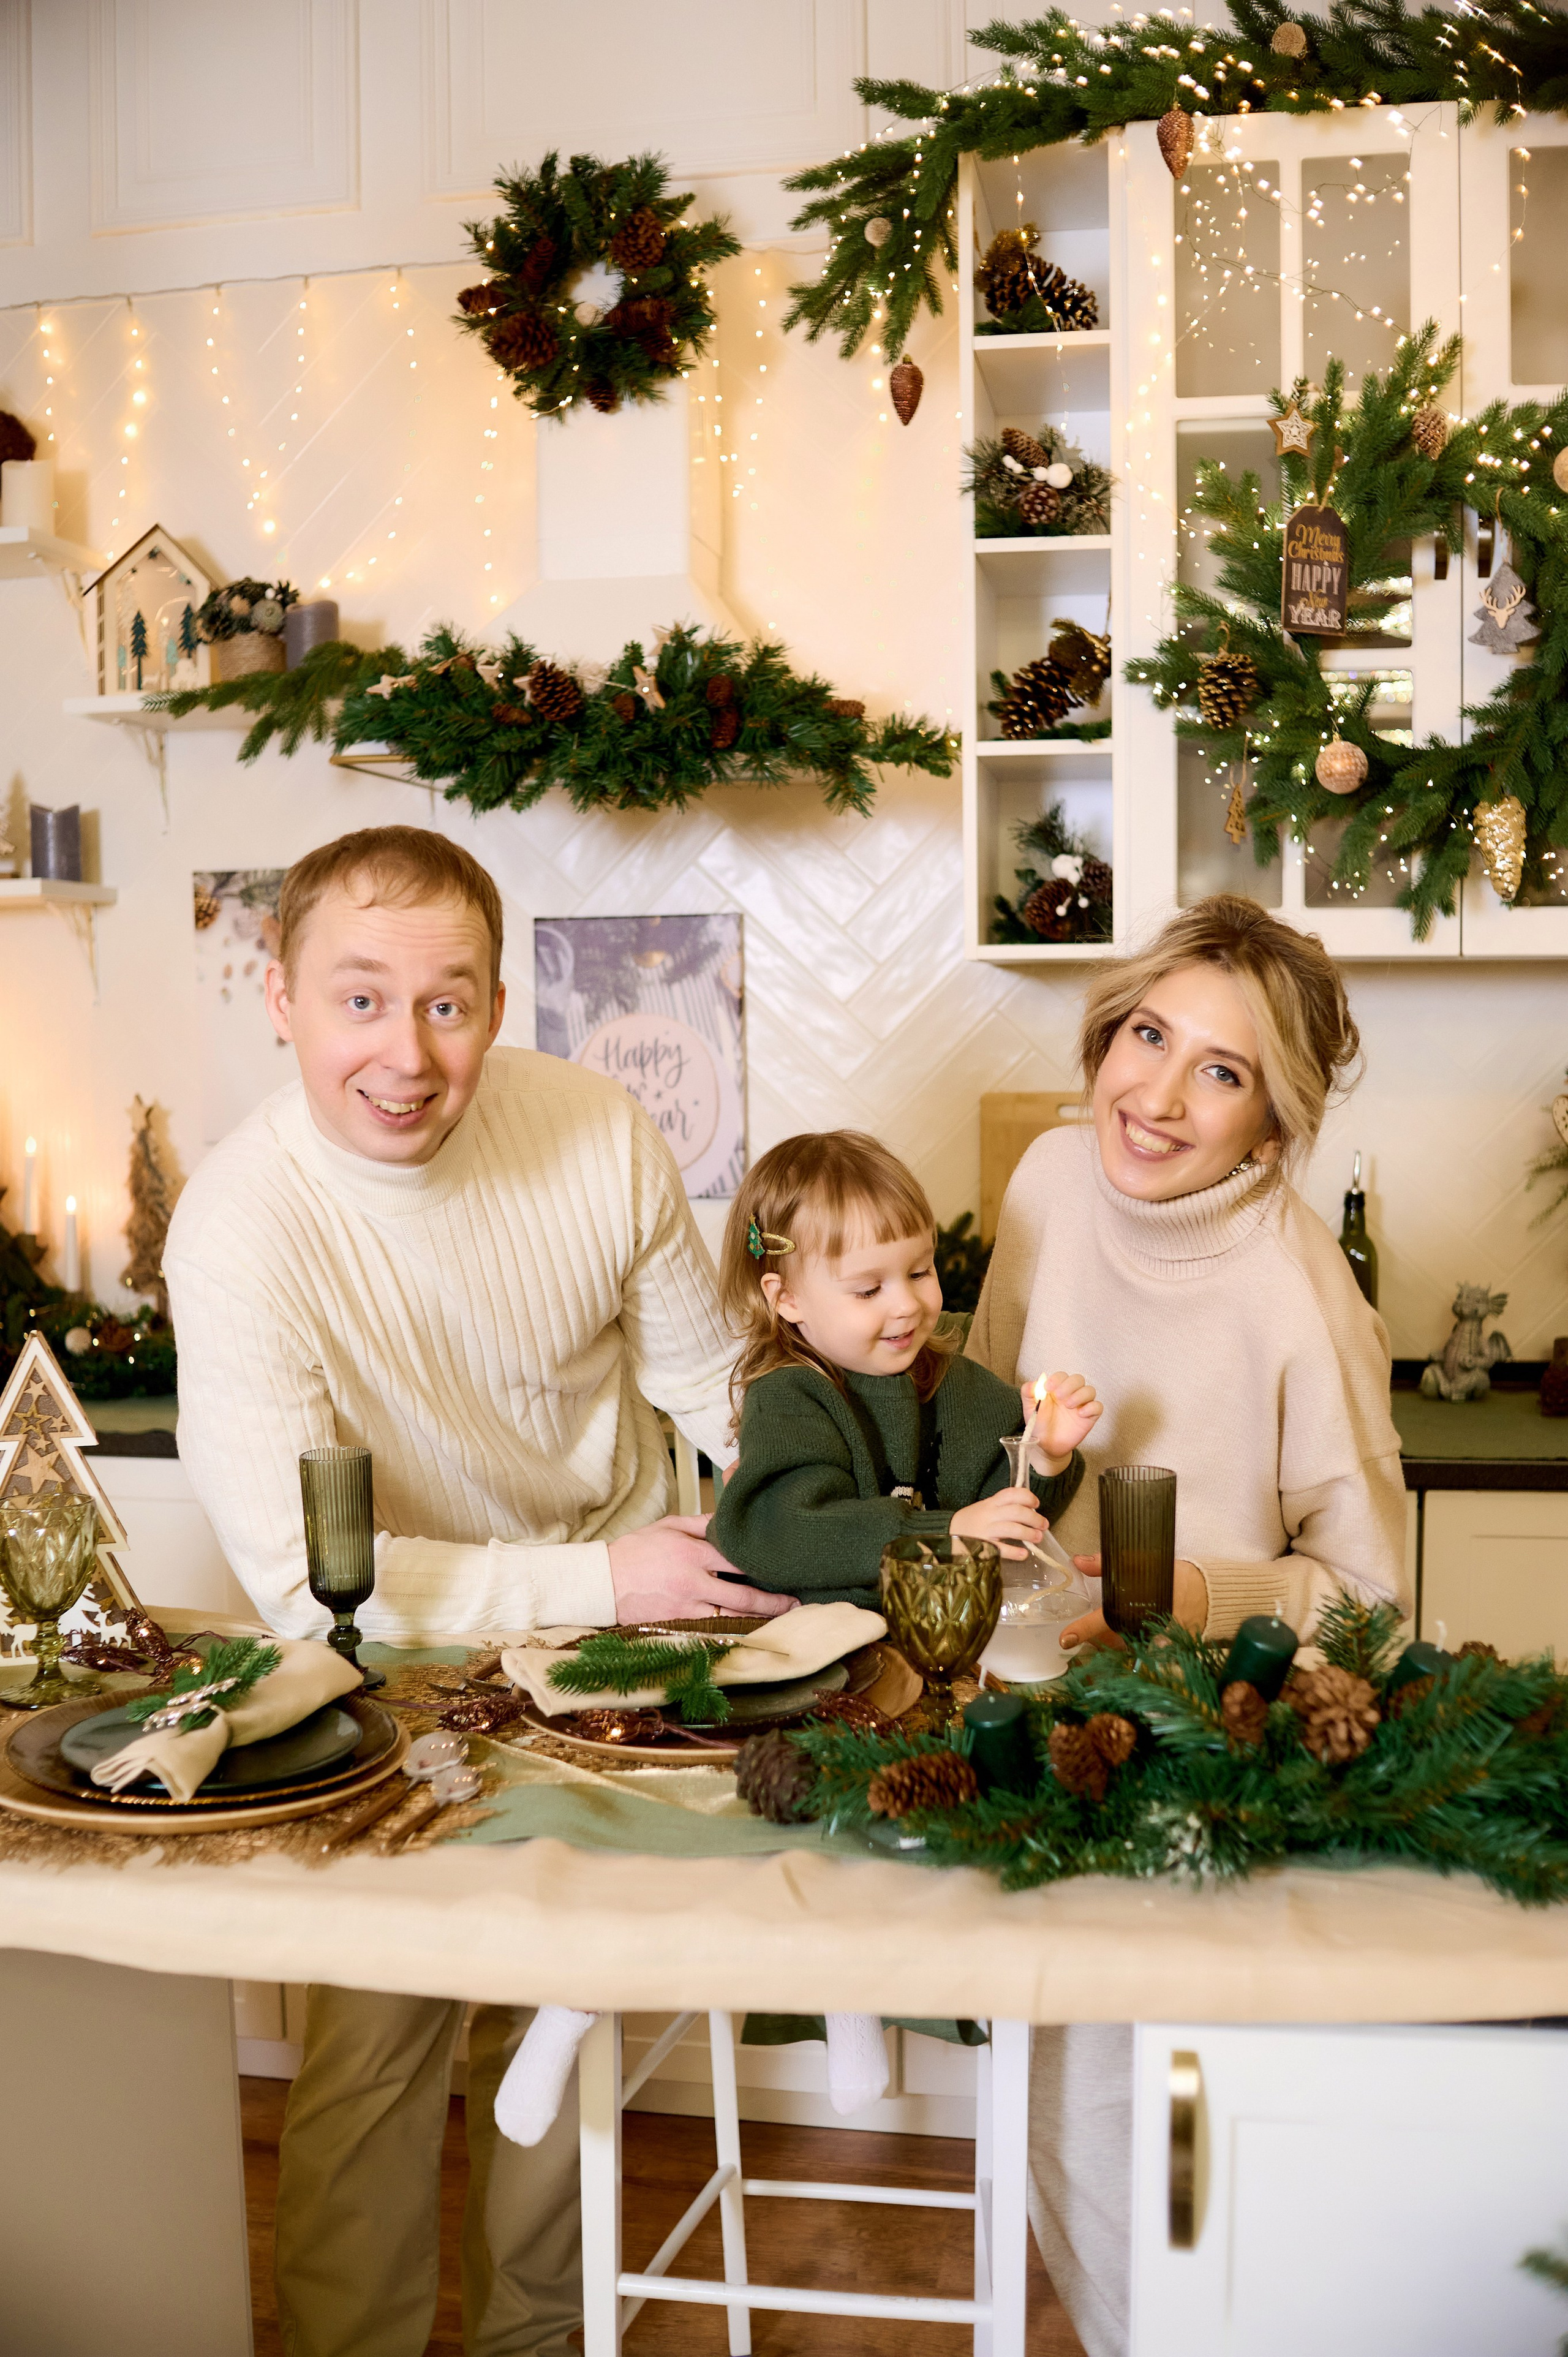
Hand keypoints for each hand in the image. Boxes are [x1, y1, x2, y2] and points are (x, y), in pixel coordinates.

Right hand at [607, 1515, 797, 1623]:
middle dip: (772, 1602)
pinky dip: (731, 1631)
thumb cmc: (634, 1551)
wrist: (601, 1582)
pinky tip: (749, 1632)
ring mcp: (685, 1607)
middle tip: (795, 1603)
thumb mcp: (667, 1526)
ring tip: (780, 1621)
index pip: (738, 1560)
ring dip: (757, 1621)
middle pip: (742, 1596)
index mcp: (692, 1553)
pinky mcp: (676, 1625)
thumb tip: (727, 1519)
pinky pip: (711, 1630)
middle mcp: (693, 1582)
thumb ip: (700, 1523)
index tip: (784, 1568)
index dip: (764, 1565)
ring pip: (730, 1618)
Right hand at [950, 1487, 1045, 1561]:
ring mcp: (986, 1531)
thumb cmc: (971, 1521)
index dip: (1027, 1497)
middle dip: (1034, 1518)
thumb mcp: (985, 1508)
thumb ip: (1003, 1507)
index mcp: (991, 1503)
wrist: (947, 1534)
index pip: (1011, 1494)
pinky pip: (1001, 1549)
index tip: (1036, 1504)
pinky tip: (1024, 1554)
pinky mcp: (983, 1547)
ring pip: (1012, 1528)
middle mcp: (989, 1514)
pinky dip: (1015, 1552)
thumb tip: (1028, 1511)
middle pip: (1017, 1511)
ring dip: (1029, 1533)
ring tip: (1038, 1538)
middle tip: (1044, 1524)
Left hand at [1020, 1373, 1102, 1468]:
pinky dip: (1092, 1407)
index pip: (1062, 1376)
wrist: (1046, 1445)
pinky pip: (1098, 1407)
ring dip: (1080, 1394)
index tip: (1048, 1387)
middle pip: (1078, 1379)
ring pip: (1090, 1390)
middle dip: (1069, 1385)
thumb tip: (1032, 1383)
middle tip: (1059, 1396)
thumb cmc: (1039, 1424)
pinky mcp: (1089, 1417)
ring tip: (1068, 1405)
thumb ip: (1028, 1393)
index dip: (1057, 1378)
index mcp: (1057, 1388)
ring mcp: (1081, 1405)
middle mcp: (1070, 1394)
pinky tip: (1080, 1414)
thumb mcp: (1029, 1408)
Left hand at [1058, 1555, 1207, 1652]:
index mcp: (1137, 1607)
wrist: (1208, 1593)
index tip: (1065, 1639)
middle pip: (1112, 1641)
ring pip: (1125, 1649)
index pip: (1104, 1621)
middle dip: (1098, 1639)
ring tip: (1103, 1635)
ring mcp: (1156, 1643)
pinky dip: (1129, 1646)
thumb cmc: (1172, 1577)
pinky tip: (1124, 1638)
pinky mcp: (1165, 1649)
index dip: (1083, 1630)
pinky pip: (1139, 1652)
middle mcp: (1145, 1629)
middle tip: (1084, 1633)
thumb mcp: (1140, 1563)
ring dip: (1112, 1644)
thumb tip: (1078, 1561)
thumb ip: (1107, 1564)